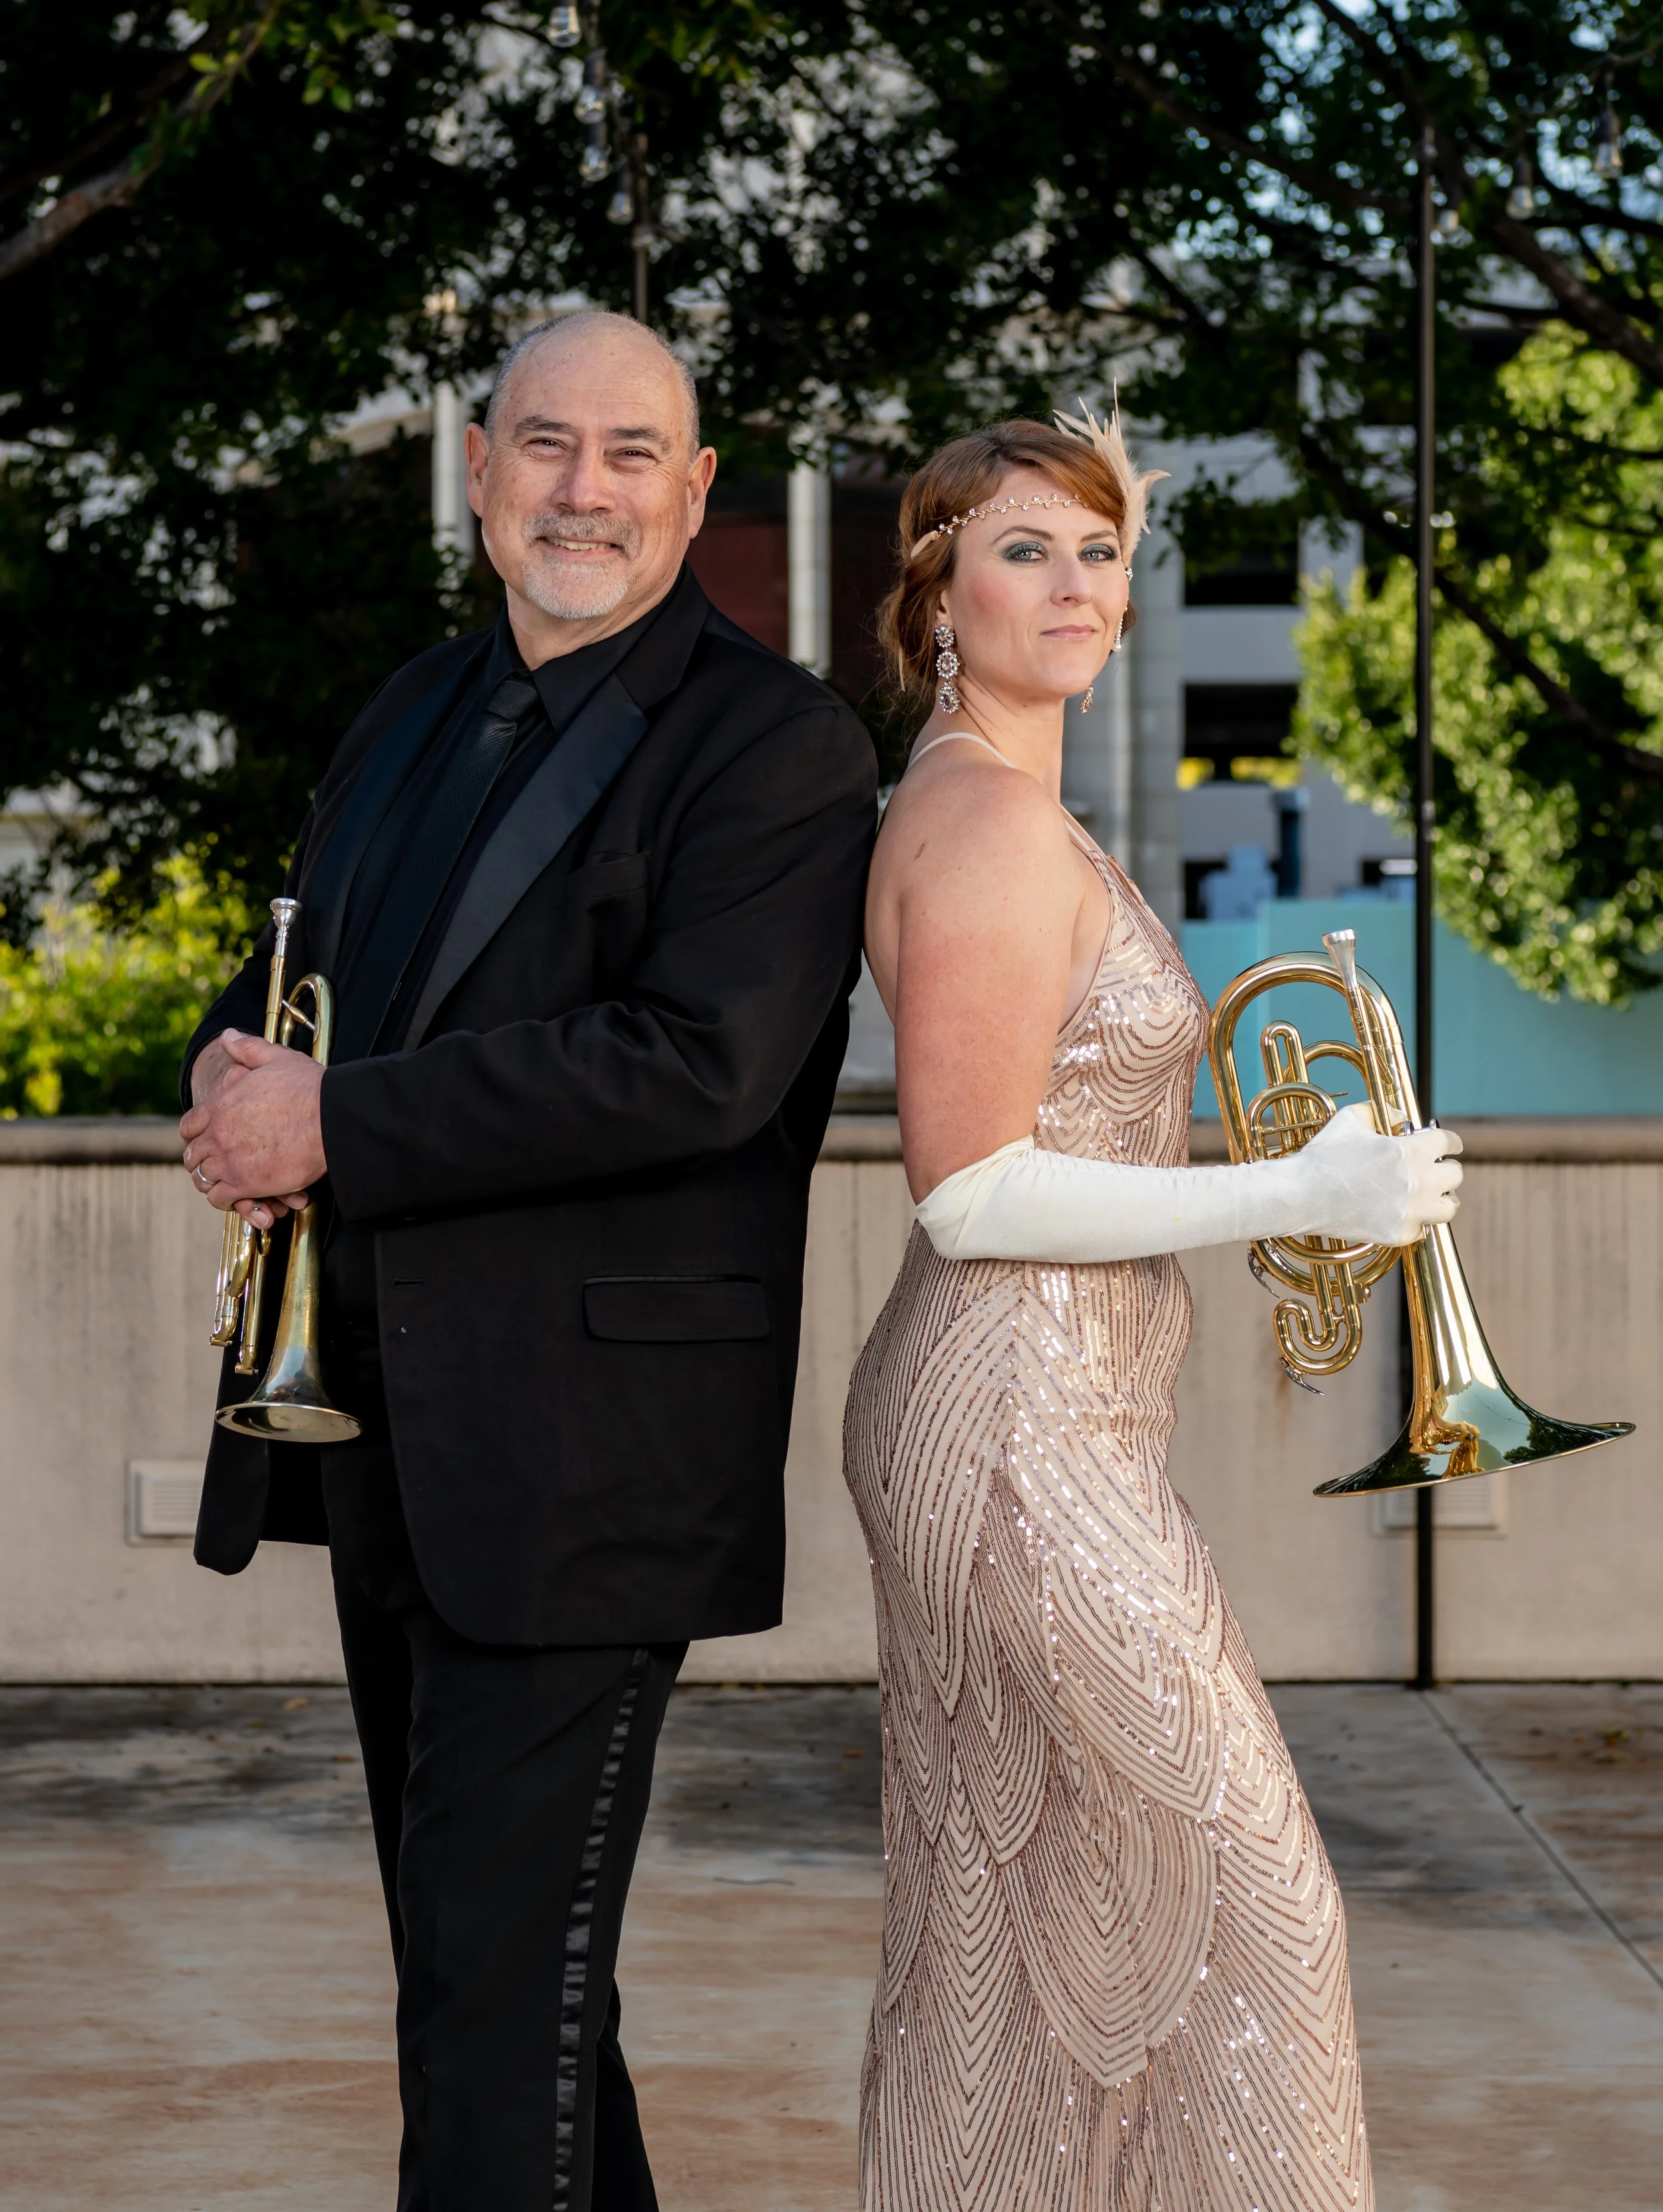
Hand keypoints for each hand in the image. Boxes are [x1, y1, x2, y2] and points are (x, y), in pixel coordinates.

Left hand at [179, 1029, 325, 1230]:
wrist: (330, 1119)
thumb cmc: (308, 1088)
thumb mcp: (276, 1058)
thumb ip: (247, 1048)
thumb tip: (227, 1036)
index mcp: (220, 1106)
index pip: (189, 1126)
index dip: (195, 1134)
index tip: (206, 1140)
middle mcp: (218, 1135)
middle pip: (192, 1156)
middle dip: (202, 1161)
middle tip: (217, 1165)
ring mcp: (229, 1161)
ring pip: (203, 1179)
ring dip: (213, 1182)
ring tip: (227, 1183)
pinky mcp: (246, 1185)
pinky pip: (220, 1199)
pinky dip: (226, 1200)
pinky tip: (238, 1197)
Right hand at [1297, 1102, 1462, 1246]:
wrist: (1300, 1196)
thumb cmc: (1323, 1156)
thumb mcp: (1351, 1119)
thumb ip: (1382, 1112)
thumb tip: (1399, 1118)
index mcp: (1411, 1151)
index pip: (1448, 1142)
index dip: (1450, 1141)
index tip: (1449, 1145)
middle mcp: (1419, 1182)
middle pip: (1456, 1175)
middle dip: (1446, 1169)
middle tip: (1436, 1170)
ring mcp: (1411, 1211)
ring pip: (1449, 1208)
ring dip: (1442, 1199)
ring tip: (1430, 1196)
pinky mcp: (1398, 1234)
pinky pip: (1422, 1230)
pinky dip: (1416, 1222)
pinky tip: (1402, 1214)